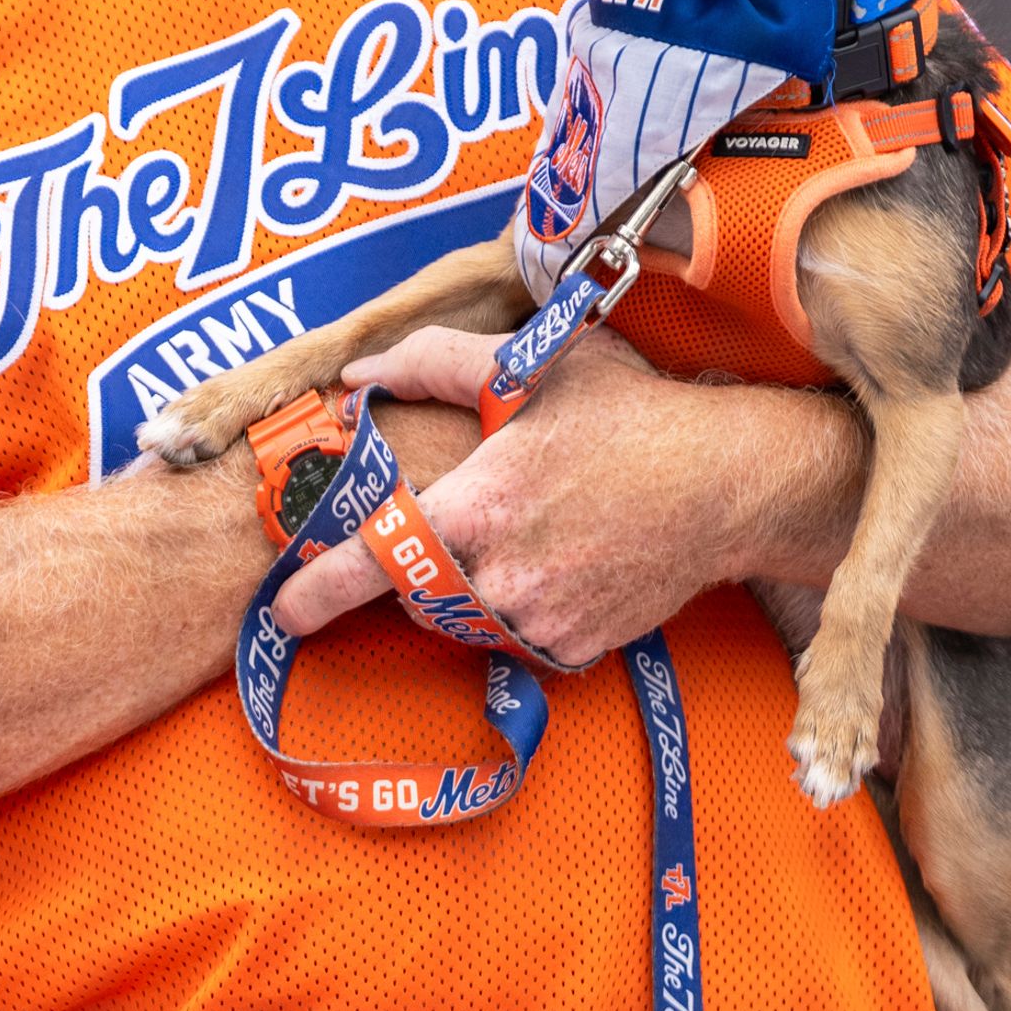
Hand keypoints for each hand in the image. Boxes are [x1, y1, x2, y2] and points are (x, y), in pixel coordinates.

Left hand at [268, 324, 801, 666]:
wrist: (731, 483)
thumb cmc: (629, 416)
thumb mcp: (530, 368)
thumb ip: (432, 364)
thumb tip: (358, 374)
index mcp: (479, 506)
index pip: (374, 561)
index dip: (317, 592)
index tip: (279, 611)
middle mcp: (504, 574)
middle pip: (413, 592)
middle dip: (407, 569)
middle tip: (442, 529)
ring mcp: (542, 617)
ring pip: (460, 620)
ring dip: (458, 588)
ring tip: (510, 535)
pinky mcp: (576, 645)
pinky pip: (513, 639)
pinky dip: (511, 609)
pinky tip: (550, 562)